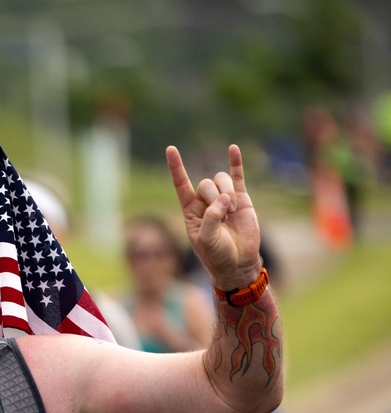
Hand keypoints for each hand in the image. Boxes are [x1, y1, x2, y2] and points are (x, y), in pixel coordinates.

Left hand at [166, 144, 261, 290]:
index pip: (181, 185)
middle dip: (214, 196)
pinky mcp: (240, 199)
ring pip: (221, 180)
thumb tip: (225, 198)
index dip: (177, 167)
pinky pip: (237, 176)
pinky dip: (235, 162)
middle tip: (224, 215)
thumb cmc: (217, 255)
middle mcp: (205, 203)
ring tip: (232, 212)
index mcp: (191, 212)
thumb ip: (211, 218)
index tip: (170, 149)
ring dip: (228, 193)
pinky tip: (233, 148)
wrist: (238, 263)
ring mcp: (223, 199)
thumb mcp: (207, 240)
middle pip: (205, 184)